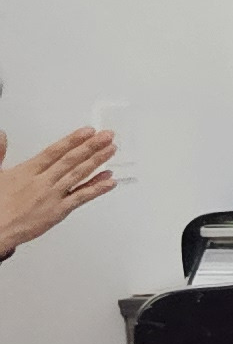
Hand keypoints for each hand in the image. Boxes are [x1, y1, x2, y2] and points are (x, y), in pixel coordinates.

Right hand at [0, 129, 116, 255]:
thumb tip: (2, 135)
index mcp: (27, 171)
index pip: (55, 151)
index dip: (73, 140)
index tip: (88, 131)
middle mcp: (43, 182)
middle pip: (71, 160)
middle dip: (91, 146)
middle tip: (107, 136)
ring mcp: (53, 196)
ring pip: (79, 175)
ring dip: (97, 162)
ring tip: (111, 150)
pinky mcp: (58, 212)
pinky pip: (81, 198)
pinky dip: (97, 189)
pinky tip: (109, 181)